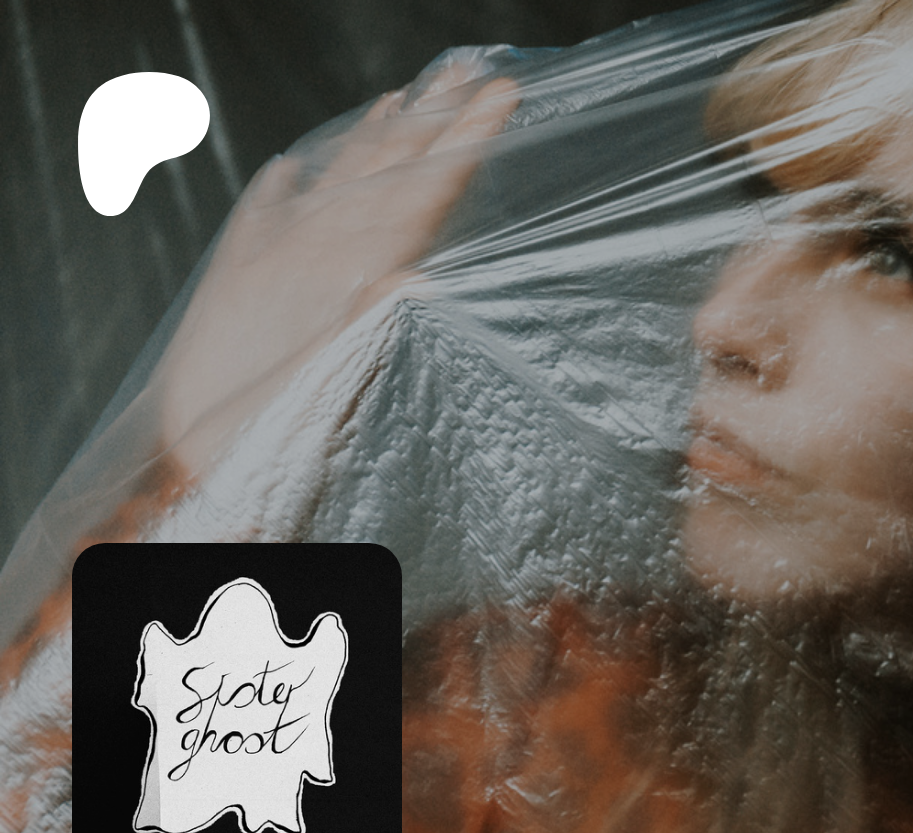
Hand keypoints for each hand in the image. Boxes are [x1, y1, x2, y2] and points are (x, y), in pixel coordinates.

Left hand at [157, 55, 519, 471]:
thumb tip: (417, 273)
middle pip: (382, 170)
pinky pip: (262, 211)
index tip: (499, 97)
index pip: (419, 194)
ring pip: (331, 178)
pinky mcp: (234, 273)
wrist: (191, 457)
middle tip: (470, 72)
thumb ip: (375, 323)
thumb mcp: (339, 384)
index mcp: (346, 275)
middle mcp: (308, 250)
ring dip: (371, 135)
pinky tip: (295, 164)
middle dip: (432, 118)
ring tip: (403, 97)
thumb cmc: (275, 435)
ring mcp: (270, 254)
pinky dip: (284, 184)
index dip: (462, 143)